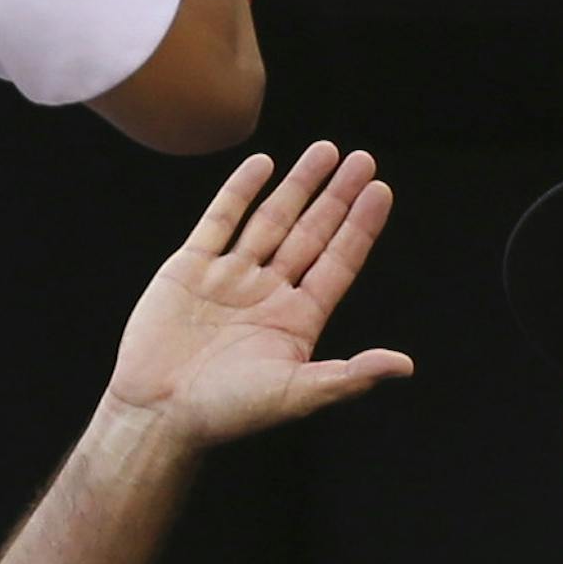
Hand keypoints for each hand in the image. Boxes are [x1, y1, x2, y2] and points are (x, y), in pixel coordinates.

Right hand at [107, 144, 412, 447]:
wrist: (157, 412)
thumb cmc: (227, 412)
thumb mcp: (297, 395)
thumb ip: (350, 376)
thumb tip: (405, 365)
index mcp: (296, 320)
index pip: (338, 263)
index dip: (360, 227)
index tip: (381, 191)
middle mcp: (267, 293)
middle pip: (311, 233)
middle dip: (336, 196)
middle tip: (363, 160)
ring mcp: (229, 277)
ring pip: (271, 220)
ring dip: (298, 185)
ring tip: (326, 151)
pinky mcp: (189, 269)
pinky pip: (220, 220)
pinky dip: (240, 191)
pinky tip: (263, 164)